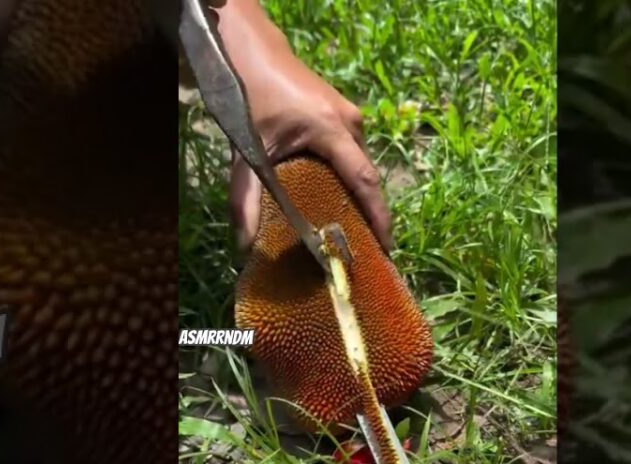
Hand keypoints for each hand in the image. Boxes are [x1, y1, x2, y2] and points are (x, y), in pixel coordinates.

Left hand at [214, 0, 391, 254]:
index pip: (364, 181)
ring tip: (349, 229)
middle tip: (362, 249)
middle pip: (365, 176)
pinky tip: (334, 197)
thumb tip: (244, 243)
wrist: (250, 47)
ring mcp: (348, 115)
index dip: (377, 217)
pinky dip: (345, 177)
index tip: (386, 248)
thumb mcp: (246, 149)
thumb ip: (246, 197)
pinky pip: (351, 153)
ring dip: (355, 195)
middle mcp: (350, 122)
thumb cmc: (250, 93)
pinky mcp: (341, 113)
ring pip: (358, 164)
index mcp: (332, 129)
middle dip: (367, 212)